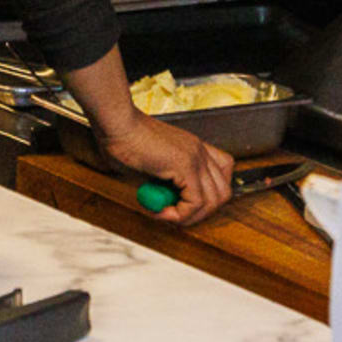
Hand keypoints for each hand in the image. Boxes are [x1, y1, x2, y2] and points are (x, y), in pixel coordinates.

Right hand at [94, 103, 231, 225]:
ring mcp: (196, 157)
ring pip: (213, 201)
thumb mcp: (152, 165)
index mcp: (194, 148)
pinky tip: (161, 211)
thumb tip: (165, 204)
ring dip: (190, 216)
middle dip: (201, 212)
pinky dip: (180, 214)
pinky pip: (196, 202)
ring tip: (166, 214)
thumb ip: (165, 183)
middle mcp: (200, 151)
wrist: (118, 124)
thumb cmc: (125, 141)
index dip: (206, 198)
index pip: (222, 176)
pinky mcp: (186, 165)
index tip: (182, 206)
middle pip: (223, 193)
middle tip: (176, 214)